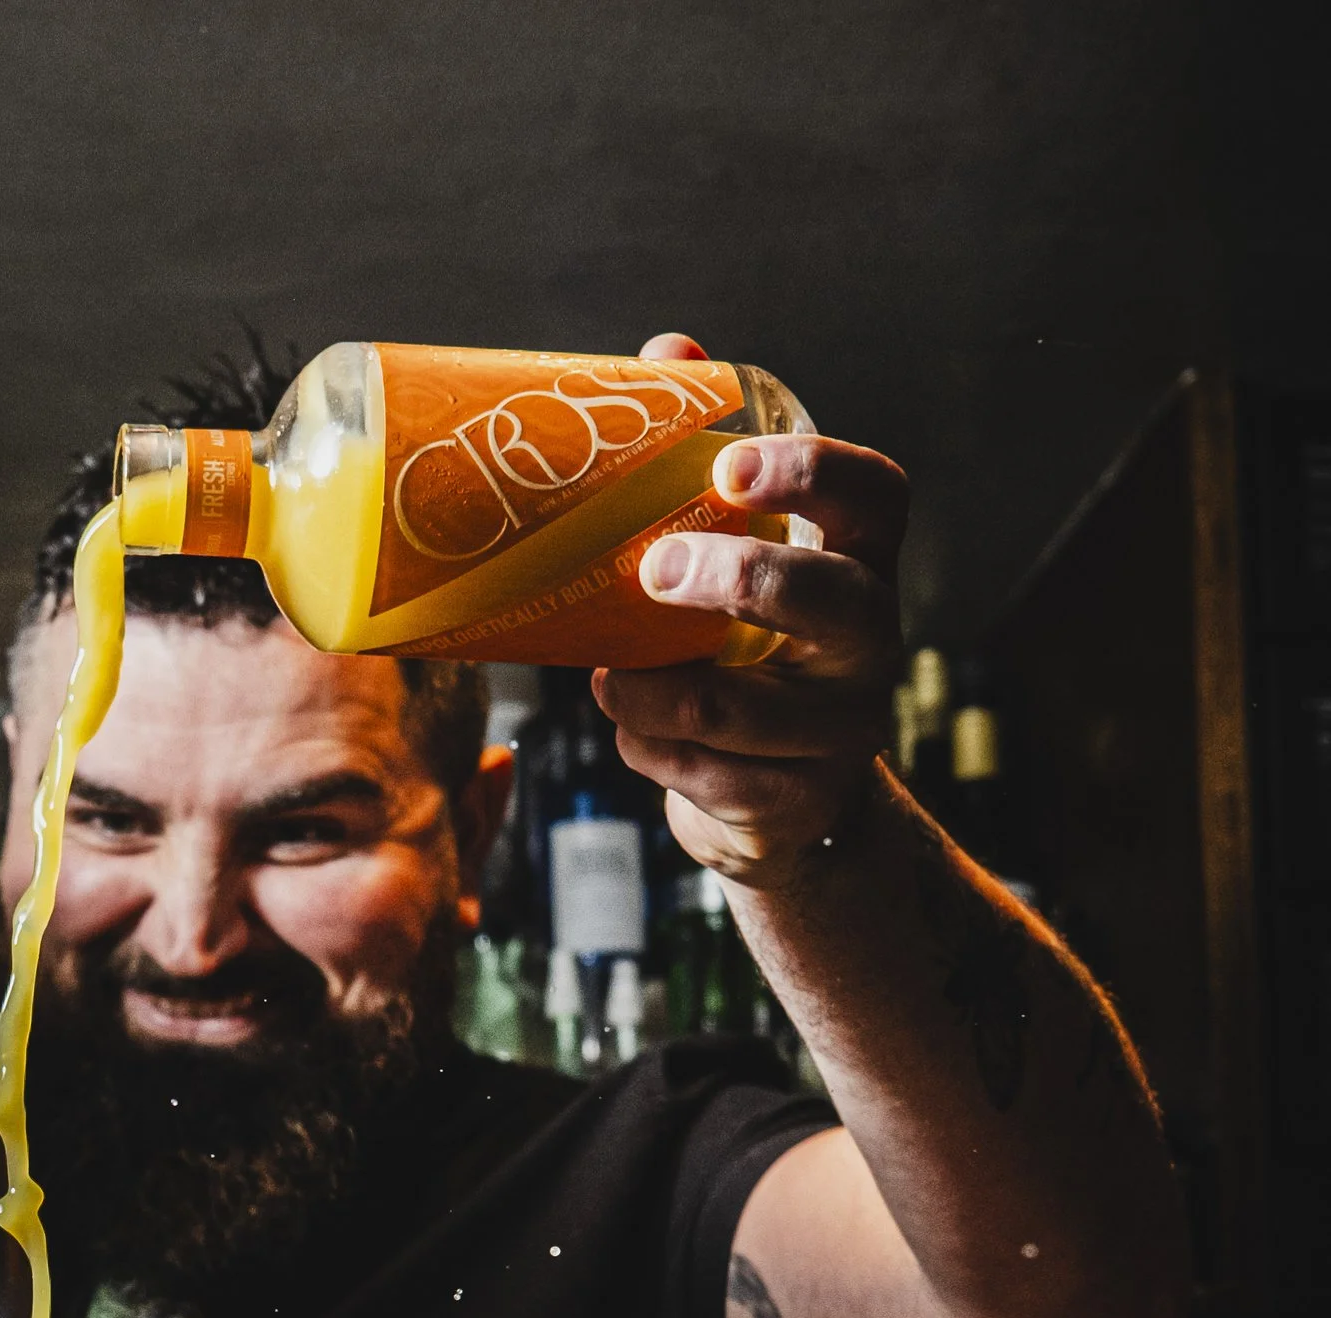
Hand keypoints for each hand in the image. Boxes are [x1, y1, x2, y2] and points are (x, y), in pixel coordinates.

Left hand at [591, 331, 904, 890]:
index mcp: (863, 561)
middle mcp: (870, 642)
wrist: (773, 800)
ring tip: (606, 673)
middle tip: (650, 570)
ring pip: (732, 710)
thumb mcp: (736, 557)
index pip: (877, 495)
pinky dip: (645, 750)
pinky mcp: (796, 803)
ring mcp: (841, 730)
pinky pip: (701, 776)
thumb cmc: (743, 649)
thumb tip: (669, 349)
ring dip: (648, 690)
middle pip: (828, 602)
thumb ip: (707, 455)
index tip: (728, 462)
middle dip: (733, 582)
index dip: (813, 471)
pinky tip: (634, 729)